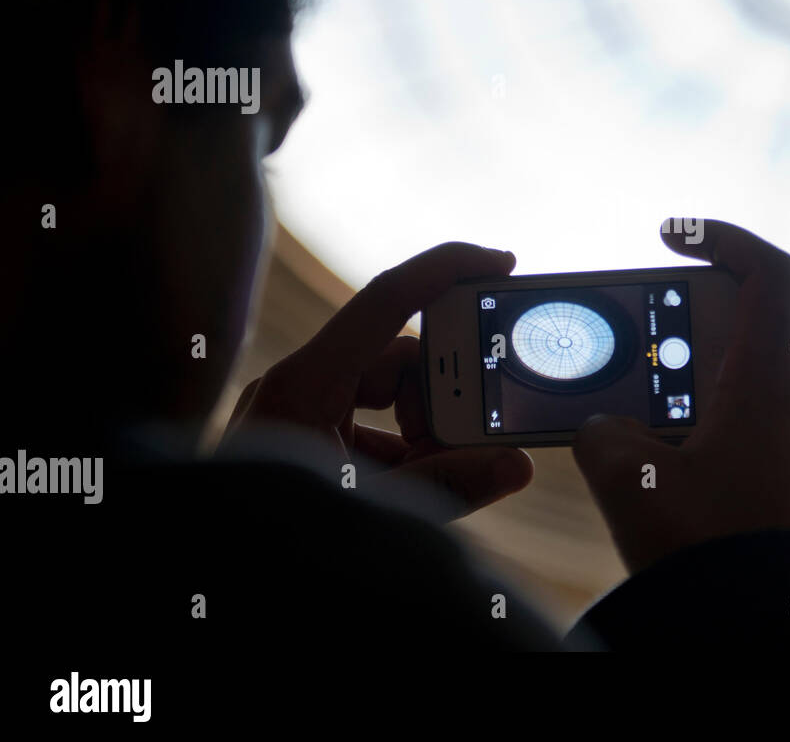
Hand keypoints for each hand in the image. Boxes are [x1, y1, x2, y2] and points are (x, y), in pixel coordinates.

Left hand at [224, 242, 533, 518]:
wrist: (217, 583)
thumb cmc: (274, 546)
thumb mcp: (370, 510)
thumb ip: (447, 485)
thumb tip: (515, 464)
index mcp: (305, 382)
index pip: (386, 298)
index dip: (447, 269)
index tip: (502, 263)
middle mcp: (299, 384)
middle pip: (397, 357)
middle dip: (443, 394)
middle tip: (474, 434)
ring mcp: (298, 410)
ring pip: (387, 394)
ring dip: (423, 430)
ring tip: (437, 475)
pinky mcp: (302, 437)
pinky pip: (367, 422)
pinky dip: (400, 448)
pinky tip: (414, 486)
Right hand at [573, 220, 789, 573]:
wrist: (763, 626)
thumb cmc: (707, 549)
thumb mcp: (626, 479)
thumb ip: (602, 430)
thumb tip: (608, 427)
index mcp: (768, 380)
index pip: (769, 269)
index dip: (720, 235)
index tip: (668, 237)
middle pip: (744, 319)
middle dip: (680, 315)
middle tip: (630, 332)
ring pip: (742, 371)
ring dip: (685, 369)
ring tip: (631, 397)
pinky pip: (747, 414)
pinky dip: (701, 410)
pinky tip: (658, 446)